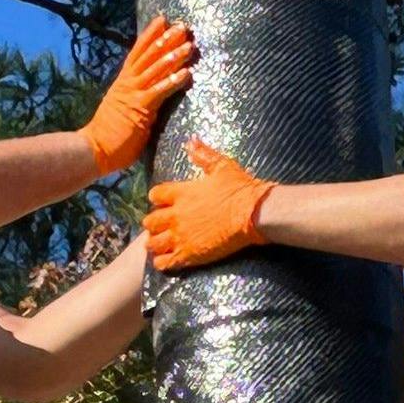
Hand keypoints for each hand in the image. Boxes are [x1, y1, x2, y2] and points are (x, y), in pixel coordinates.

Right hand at [79, 16, 196, 174]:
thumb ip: (135, 96)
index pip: (138, 51)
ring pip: (156, 69)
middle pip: (149, 55)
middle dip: (166, 39)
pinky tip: (186, 74)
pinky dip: (173, 81)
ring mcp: (133, 94)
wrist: (94, 148)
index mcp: (124, 81)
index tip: (163, 20)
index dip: (151, 35)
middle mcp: (128, 83)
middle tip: (182, 26)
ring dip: (174, 56)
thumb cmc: (110, 134)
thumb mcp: (123, 106)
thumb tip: (149, 92)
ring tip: (189, 46)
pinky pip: (159, 91)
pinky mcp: (140, 109)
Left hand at [145, 139, 275, 271]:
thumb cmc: (240, 188)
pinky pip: (164, 262)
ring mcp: (180, 236)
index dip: (157, 199)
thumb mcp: (222, 166)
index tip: (164, 202)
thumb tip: (191, 140)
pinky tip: (167, 260)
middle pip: (149, 221)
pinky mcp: (189, 255)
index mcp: (181, 193)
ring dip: (155, 243)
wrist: (253, 214)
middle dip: (153, 223)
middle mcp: (175, 215)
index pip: (155, 195)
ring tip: (162, 244)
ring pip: (153, 243)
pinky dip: (162, 262)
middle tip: (162, 226)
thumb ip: (203, 155)